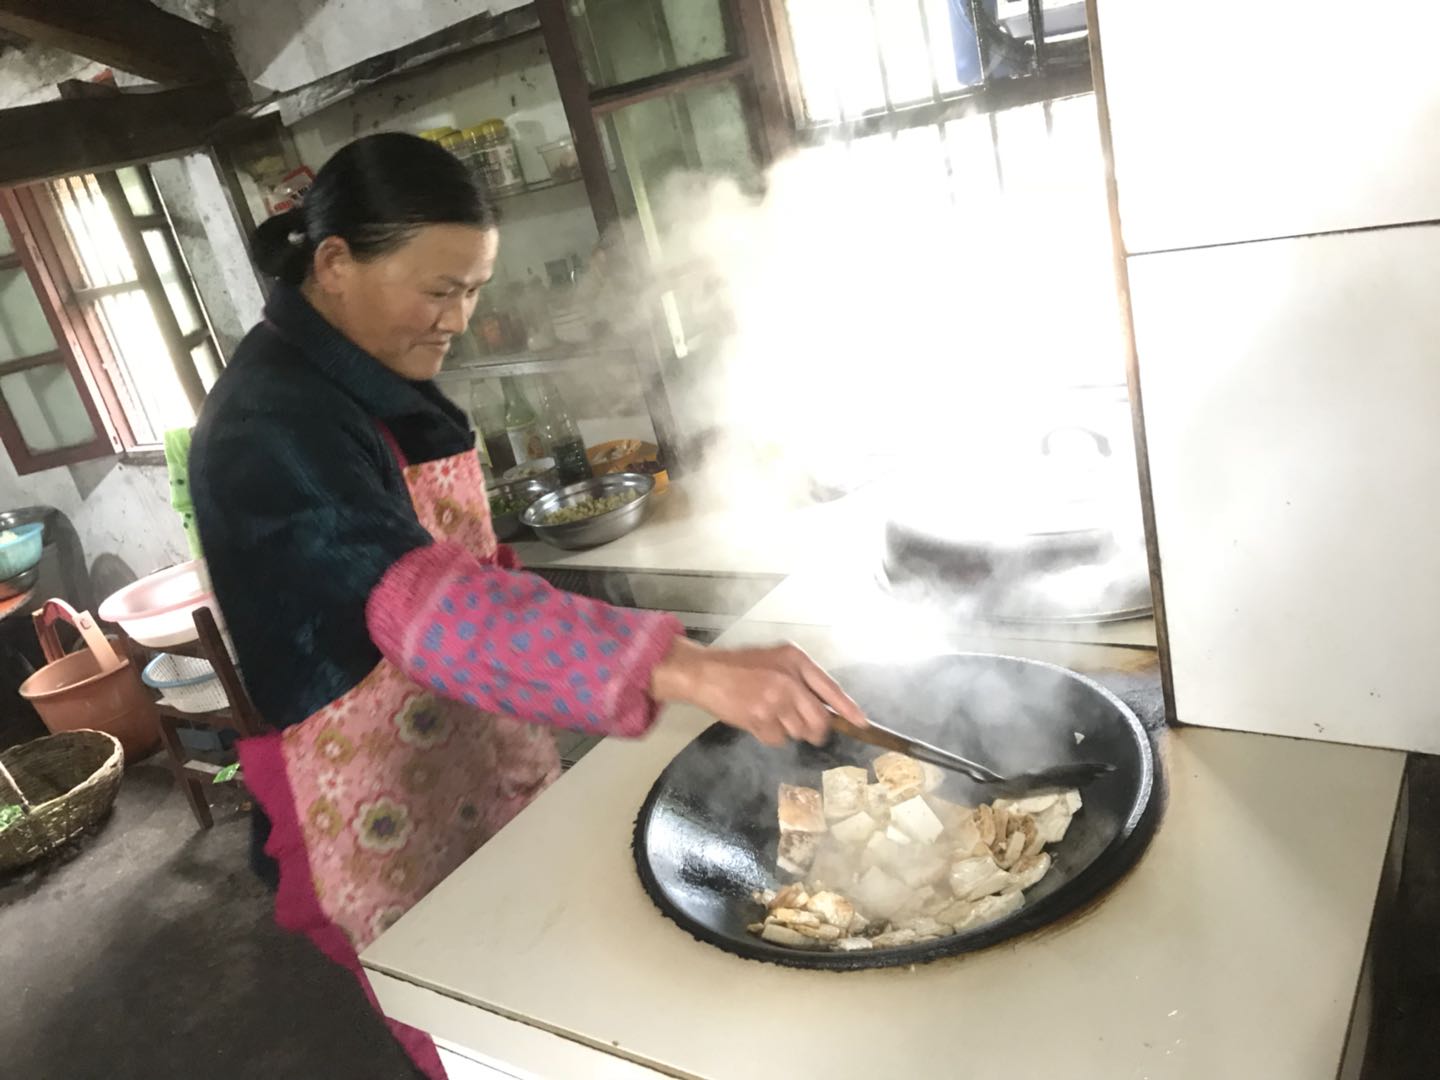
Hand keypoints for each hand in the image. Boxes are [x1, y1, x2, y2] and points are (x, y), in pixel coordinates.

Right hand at [651, 638, 866, 746]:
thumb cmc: (742, 665)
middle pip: (819, 720)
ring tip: (772, 713)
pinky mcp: (759, 720)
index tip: (862, 724)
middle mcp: (788, 680)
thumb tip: (828, 707)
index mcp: (796, 660)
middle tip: (803, 725)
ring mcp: (774, 702)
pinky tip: (759, 720)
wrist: (705, 674)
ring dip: (790, 730)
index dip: (848, 709)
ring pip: (799, 732)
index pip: (831, 688)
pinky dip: (771, 735)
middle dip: (815, 729)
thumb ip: (802, 677)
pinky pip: (778, 740)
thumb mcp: (777, 658)